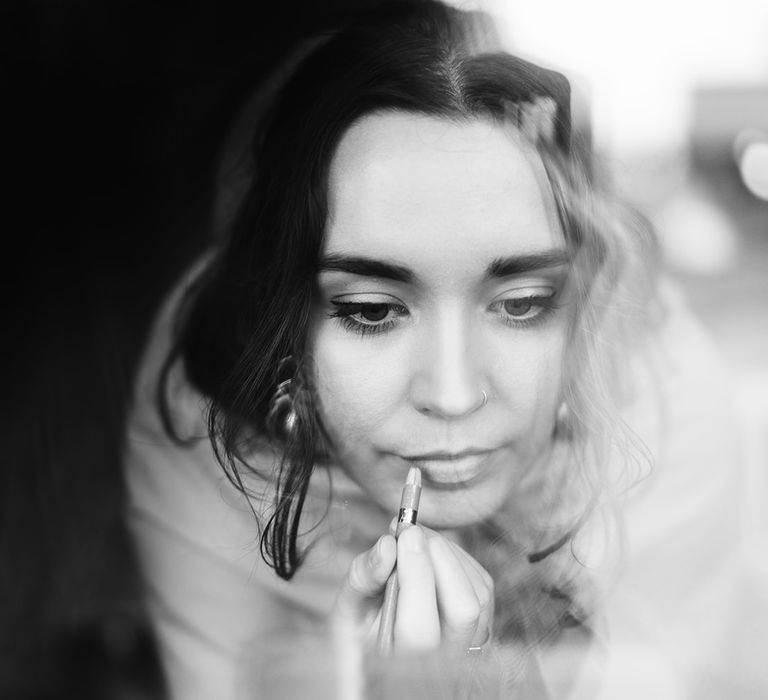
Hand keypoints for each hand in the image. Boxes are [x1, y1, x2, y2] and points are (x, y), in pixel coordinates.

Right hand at [333, 524, 493, 654]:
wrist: (384, 644)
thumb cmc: (362, 626)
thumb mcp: (348, 608)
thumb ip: (363, 577)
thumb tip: (388, 545)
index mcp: (400, 669)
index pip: (421, 631)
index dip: (417, 576)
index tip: (405, 535)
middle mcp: (443, 665)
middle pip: (463, 611)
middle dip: (441, 560)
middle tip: (413, 533)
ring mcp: (469, 648)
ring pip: (478, 595)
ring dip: (448, 555)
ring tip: (417, 540)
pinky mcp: (483, 627)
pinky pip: (482, 586)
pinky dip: (458, 559)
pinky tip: (433, 554)